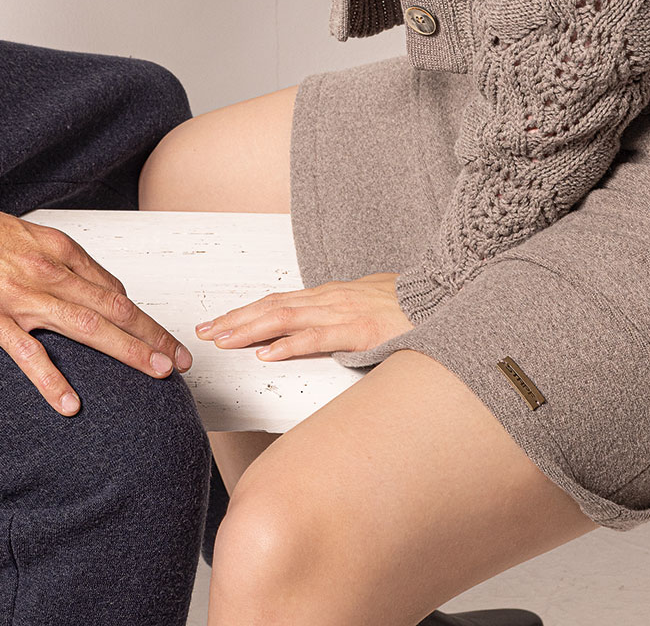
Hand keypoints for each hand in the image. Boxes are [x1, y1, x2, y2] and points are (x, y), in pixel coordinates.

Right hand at [0, 195, 192, 414]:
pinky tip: (71, 404)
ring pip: (86, 326)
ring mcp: (17, 294)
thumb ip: (50, 258)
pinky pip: (27, 355)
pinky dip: (51, 380)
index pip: (108, 284)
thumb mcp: (14, 234)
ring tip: (155, 373)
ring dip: (127, 351)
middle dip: (150, 334)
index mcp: (52, 246)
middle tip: (180, 360)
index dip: (138, 313)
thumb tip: (84, 284)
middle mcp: (43, 268)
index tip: (160, 336)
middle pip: (110, 305)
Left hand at [195, 272, 412, 359]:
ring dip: (250, 330)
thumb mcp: (365, 307)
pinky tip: (268, 354)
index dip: (245, 312)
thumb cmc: (406, 308)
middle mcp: (329, 299)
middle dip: (235, 320)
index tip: (217, 324)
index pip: (277, 302)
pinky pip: (318, 337)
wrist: (444, 300)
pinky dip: (289, 345)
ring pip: (285, 318)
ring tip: (223, 341)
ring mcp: (343, 312)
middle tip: (205, 333)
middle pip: (272, 307)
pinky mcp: (360, 331)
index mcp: (328, 296)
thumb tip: (320, 331)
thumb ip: (340, 318)